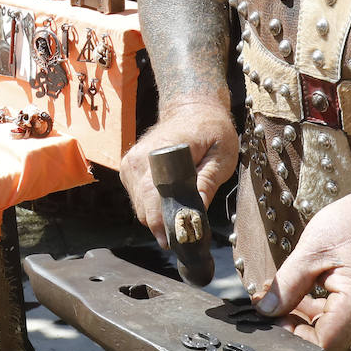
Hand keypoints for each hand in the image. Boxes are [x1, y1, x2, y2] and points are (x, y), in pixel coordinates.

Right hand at [119, 103, 237, 246]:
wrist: (192, 109)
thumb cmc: (211, 131)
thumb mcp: (222, 154)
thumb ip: (208, 181)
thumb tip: (196, 211)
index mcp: (161, 152)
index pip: (153, 197)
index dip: (165, 222)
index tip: (180, 241)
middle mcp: (138, 159)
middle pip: (145, 209)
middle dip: (165, 226)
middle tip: (188, 238)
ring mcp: (130, 164)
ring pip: (140, 209)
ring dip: (159, 218)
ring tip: (183, 219)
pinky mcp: (129, 170)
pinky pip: (139, 200)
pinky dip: (154, 207)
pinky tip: (172, 204)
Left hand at [254, 181, 350, 350]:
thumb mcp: (313, 249)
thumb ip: (287, 284)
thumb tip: (266, 310)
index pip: (321, 346)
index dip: (292, 338)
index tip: (272, 318)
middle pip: (323, 343)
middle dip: (291, 327)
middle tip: (268, 304)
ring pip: (327, 334)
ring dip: (300, 320)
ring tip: (279, 296)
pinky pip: (335, 323)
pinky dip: (314, 313)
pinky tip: (298, 296)